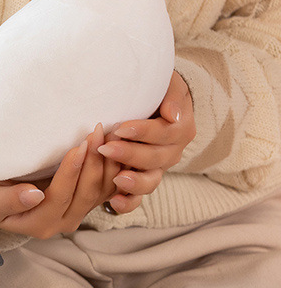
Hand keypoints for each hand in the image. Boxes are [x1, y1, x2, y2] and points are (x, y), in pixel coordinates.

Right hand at [0, 124, 119, 238]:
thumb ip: (10, 200)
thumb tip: (34, 195)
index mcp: (39, 224)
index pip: (60, 197)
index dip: (71, 172)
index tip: (78, 146)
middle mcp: (62, 223)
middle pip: (86, 195)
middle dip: (93, 162)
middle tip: (97, 132)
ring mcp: (77, 213)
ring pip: (101, 191)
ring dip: (107, 162)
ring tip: (109, 134)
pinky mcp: (86, 203)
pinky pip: (106, 188)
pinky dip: (113, 167)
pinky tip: (114, 144)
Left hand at [97, 70, 194, 213]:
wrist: (149, 102)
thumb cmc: (155, 90)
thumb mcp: (167, 84)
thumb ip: (172, 97)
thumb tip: (173, 114)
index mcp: (180, 130)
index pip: (164, 134)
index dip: (143, 132)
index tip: (121, 127)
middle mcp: (170, 153)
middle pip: (154, 159)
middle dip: (129, 155)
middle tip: (106, 148)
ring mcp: (155, 170)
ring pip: (149, 182)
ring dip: (133, 183)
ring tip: (116, 179)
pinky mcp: (139, 181)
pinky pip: (137, 198)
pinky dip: (127, 202)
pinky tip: (113, 203)